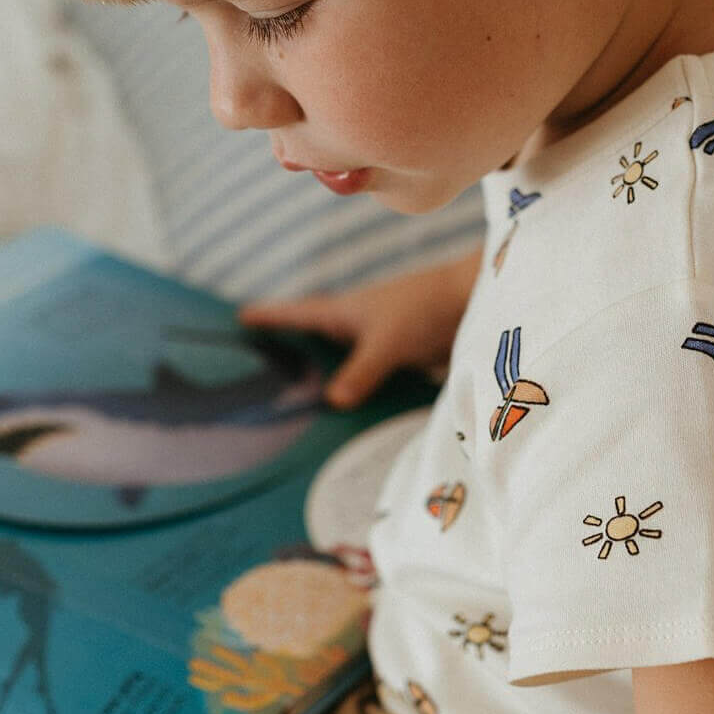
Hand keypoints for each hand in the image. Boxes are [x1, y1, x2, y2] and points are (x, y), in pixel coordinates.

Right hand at [239, 243, 482, 408]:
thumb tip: (332, 400)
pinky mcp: (402, 356)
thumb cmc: (426, 308)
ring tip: (301, 402)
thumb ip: (361, 371)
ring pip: (343, 360)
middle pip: (316, 339)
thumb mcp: (388, 342)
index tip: (239, 318)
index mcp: (344, 311)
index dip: (270, 317)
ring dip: (327, 375)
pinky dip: (358, 389)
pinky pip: (369, 376)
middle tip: (261, 369)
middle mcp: (357, 324)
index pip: (297, 313)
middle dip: (292, 351)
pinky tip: (353, 413)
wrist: (475, 300)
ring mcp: (379, 339)